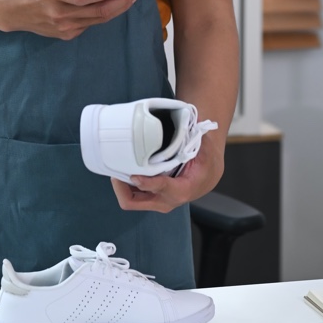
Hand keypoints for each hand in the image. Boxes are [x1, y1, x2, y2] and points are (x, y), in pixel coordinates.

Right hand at [0, 0, 142, 39]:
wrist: (11, 9)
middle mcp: (59, 13)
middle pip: (98, 11)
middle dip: (122, 1)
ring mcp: (63, 27)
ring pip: (98, 20)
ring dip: (118, 9)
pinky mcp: (66, 34)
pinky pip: (91, 24)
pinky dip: (104, 14)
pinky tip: (114, 4)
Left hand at [110, 136, 224, 213]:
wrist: (206, 177)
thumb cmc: (204, 165)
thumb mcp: (204, 151)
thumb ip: (195, 138)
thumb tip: (191, 119)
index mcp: (181, 190)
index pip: (159, 188)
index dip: (145, 182)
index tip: (134, 174)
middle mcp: (165, 200)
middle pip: (133, 202)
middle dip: (120, 187)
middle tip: (115, 168)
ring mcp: (156, 201)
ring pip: (129, 200)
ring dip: (120, 185)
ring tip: (118, 165)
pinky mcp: (150, 198)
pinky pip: (131, 195)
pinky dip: (125, 184)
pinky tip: (125, 167)